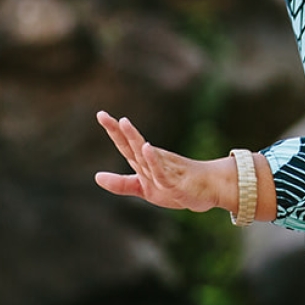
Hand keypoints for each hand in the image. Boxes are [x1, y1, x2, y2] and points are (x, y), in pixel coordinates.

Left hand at [94, 111, 228, 212]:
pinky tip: (146, 148)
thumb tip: (96, 176)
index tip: (101, 114)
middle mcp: (153, 161)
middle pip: (133, 145)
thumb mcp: (144, 189)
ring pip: (146, 154)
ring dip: (135, 138)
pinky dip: (153, 160)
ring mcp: (165, 170)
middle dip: (118, 130)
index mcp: (144, 162)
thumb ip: (121, 184)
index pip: (125, 145)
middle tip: (101, 115)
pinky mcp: (175, 182)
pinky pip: (162, 171)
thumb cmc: (176, 187)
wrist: (208, 190)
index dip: (113, 131)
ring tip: (124, 123)